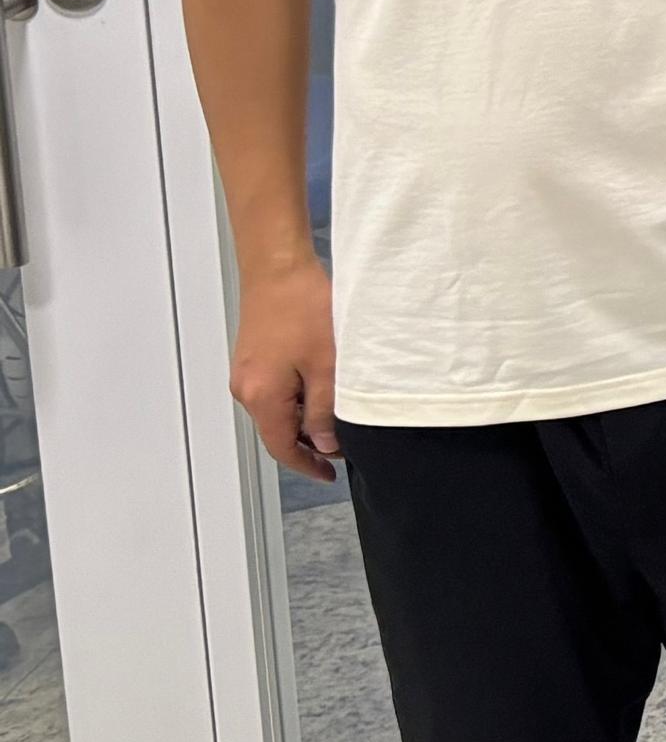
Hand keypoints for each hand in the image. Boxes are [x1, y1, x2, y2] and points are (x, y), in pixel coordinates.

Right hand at [230, 248, 341, 480]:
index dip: (308, 465)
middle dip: (309, 443)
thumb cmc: (302, 307)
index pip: (282, 448)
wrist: (278, 267)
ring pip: (277, 410)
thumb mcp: (328, 366)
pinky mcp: (252, 358)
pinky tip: (322, 387)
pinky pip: (274, 390)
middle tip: (345, 446)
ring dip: (304, 418)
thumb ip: (326, 410)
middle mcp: (245, 389)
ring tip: (339, 415)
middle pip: (277, 431)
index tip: (330, 475)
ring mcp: (246, 373)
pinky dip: (297, 398)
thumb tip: (326, 444)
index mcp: (261, 397)